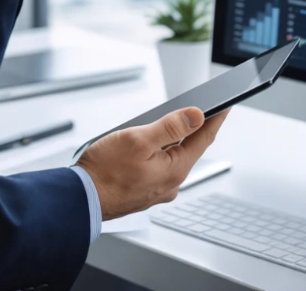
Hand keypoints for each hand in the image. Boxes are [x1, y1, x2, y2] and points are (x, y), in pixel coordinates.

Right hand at [74, 107, 229, 219]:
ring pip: (172, 158)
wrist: (80, 199)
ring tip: (162, 124)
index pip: (204, 139)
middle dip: (192, 128)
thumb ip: (171, 126)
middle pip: (189, 148)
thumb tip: (196, 116)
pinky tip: (145, 146)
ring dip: (171, 141)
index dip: (215, 119)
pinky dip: (158, 153)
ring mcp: (157, 189)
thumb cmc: (103, 172)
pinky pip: (159, 167)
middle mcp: (170, 183)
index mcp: (175, 170)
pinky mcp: (144, 192)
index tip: (225, 105)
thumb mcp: (138, 139)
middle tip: (196, 108)